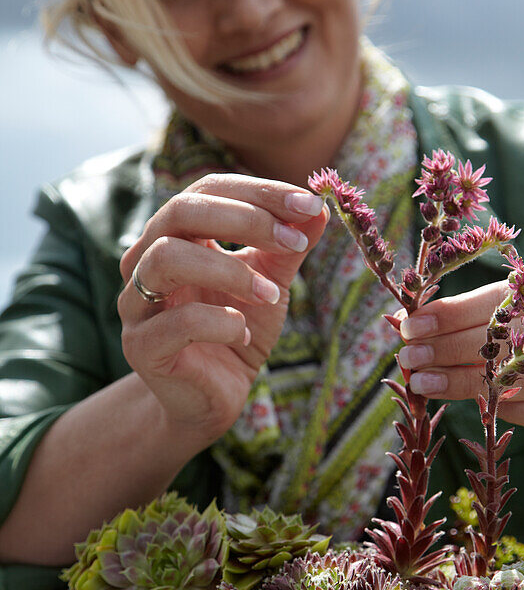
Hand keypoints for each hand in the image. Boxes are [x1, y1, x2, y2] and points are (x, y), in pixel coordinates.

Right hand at [117, 174, 327, 445]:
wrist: (212, 400)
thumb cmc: (237, 332)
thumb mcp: (270, 284)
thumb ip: (288, 248)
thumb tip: (320, 208)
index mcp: (176, 235)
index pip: (208, 189)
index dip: (258, 191)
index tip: (309, 205)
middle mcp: (146, 259)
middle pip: (181, 211)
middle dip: (245, 219)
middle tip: (294, 242)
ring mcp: (136, 303)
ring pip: (167, 258)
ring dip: (230, 270)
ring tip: (270, 295)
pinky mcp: (141, 347)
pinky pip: (177, 323)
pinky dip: (221, 323)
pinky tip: (242, 335)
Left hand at [396, 268, 523, 459]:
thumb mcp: (520, 327)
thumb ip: (475, 320)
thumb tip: (405, 321)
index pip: (507, 297)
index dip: (455, 312)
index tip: (411, 326)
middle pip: (517, 335)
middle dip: (453, 346)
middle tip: (410, 358)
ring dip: (468, 381)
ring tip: (426, 383)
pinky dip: (508, 410)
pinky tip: (478, 407)